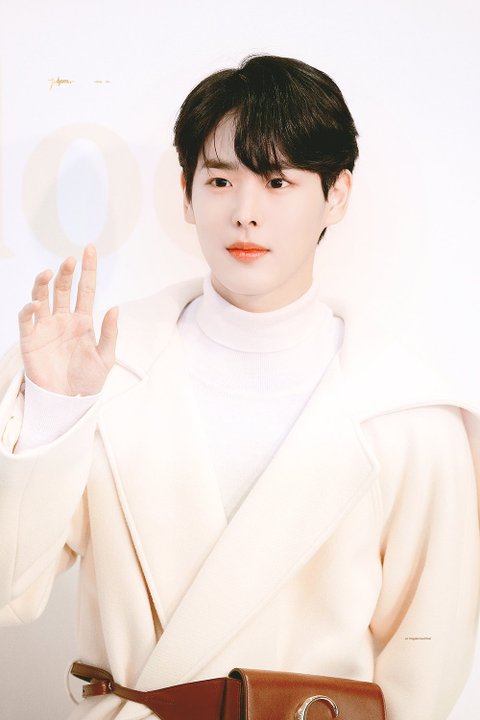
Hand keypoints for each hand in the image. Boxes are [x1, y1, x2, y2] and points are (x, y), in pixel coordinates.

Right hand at [18, 245, 117, 395]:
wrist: (68, 402)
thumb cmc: (88, 381)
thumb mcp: (105, 358)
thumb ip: (109, 334)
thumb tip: (115, 308)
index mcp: (83, 321)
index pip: (86, 289)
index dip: (88, 270)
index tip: (89, 249)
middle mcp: (63, 319)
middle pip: (63, 289)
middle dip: (66, 272)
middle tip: (70, 260)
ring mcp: (46, 327)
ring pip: (42, 297)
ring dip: (43, 284)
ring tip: (49, 274)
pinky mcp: (31, 339)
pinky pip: (27, 320)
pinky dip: (29, 309)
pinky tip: (35, 304)